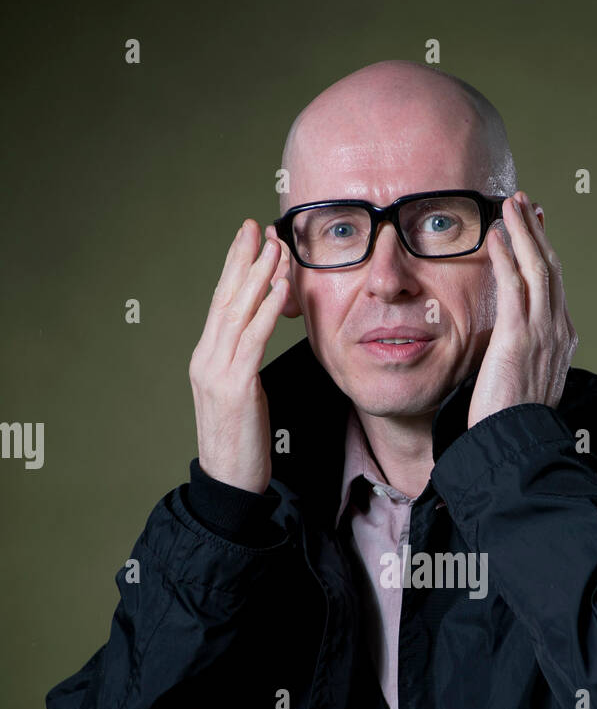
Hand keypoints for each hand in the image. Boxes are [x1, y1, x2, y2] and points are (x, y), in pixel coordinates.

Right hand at [188, 220, 288, 493]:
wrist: (229, 483)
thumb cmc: (241, 443)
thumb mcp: (241, 396)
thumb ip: (243, 365)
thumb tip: (256, 341)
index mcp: (206, 358)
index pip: (220, 303)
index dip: (234, 268)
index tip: (247, 238)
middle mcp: (206, 358)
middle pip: (225, 298)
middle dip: (242, 259)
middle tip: (256, 225)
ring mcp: (217, 371)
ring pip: (238, 312)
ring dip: (258, 276)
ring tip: (275, 247)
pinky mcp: (235, 387)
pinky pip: (252, 340)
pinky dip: (265, 310)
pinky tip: (279, 287)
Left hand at [467, 191, 577, 430]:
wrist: (518, 444)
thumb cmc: (515, 422)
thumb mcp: (528, 382)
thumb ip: (526, 357)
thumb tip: (513, 346)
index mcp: (562, 340)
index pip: (554, 286)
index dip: (544, 253)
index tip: (535, 230)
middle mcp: (559, 330)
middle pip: (551, 268)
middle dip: (536, 232)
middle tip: (524, 203)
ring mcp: (543, 332)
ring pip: (537, 268)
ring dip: (522, 232)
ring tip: (509, 205)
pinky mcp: (520, 338)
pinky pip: (514, 285)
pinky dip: (506, 256)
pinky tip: (494, 236)